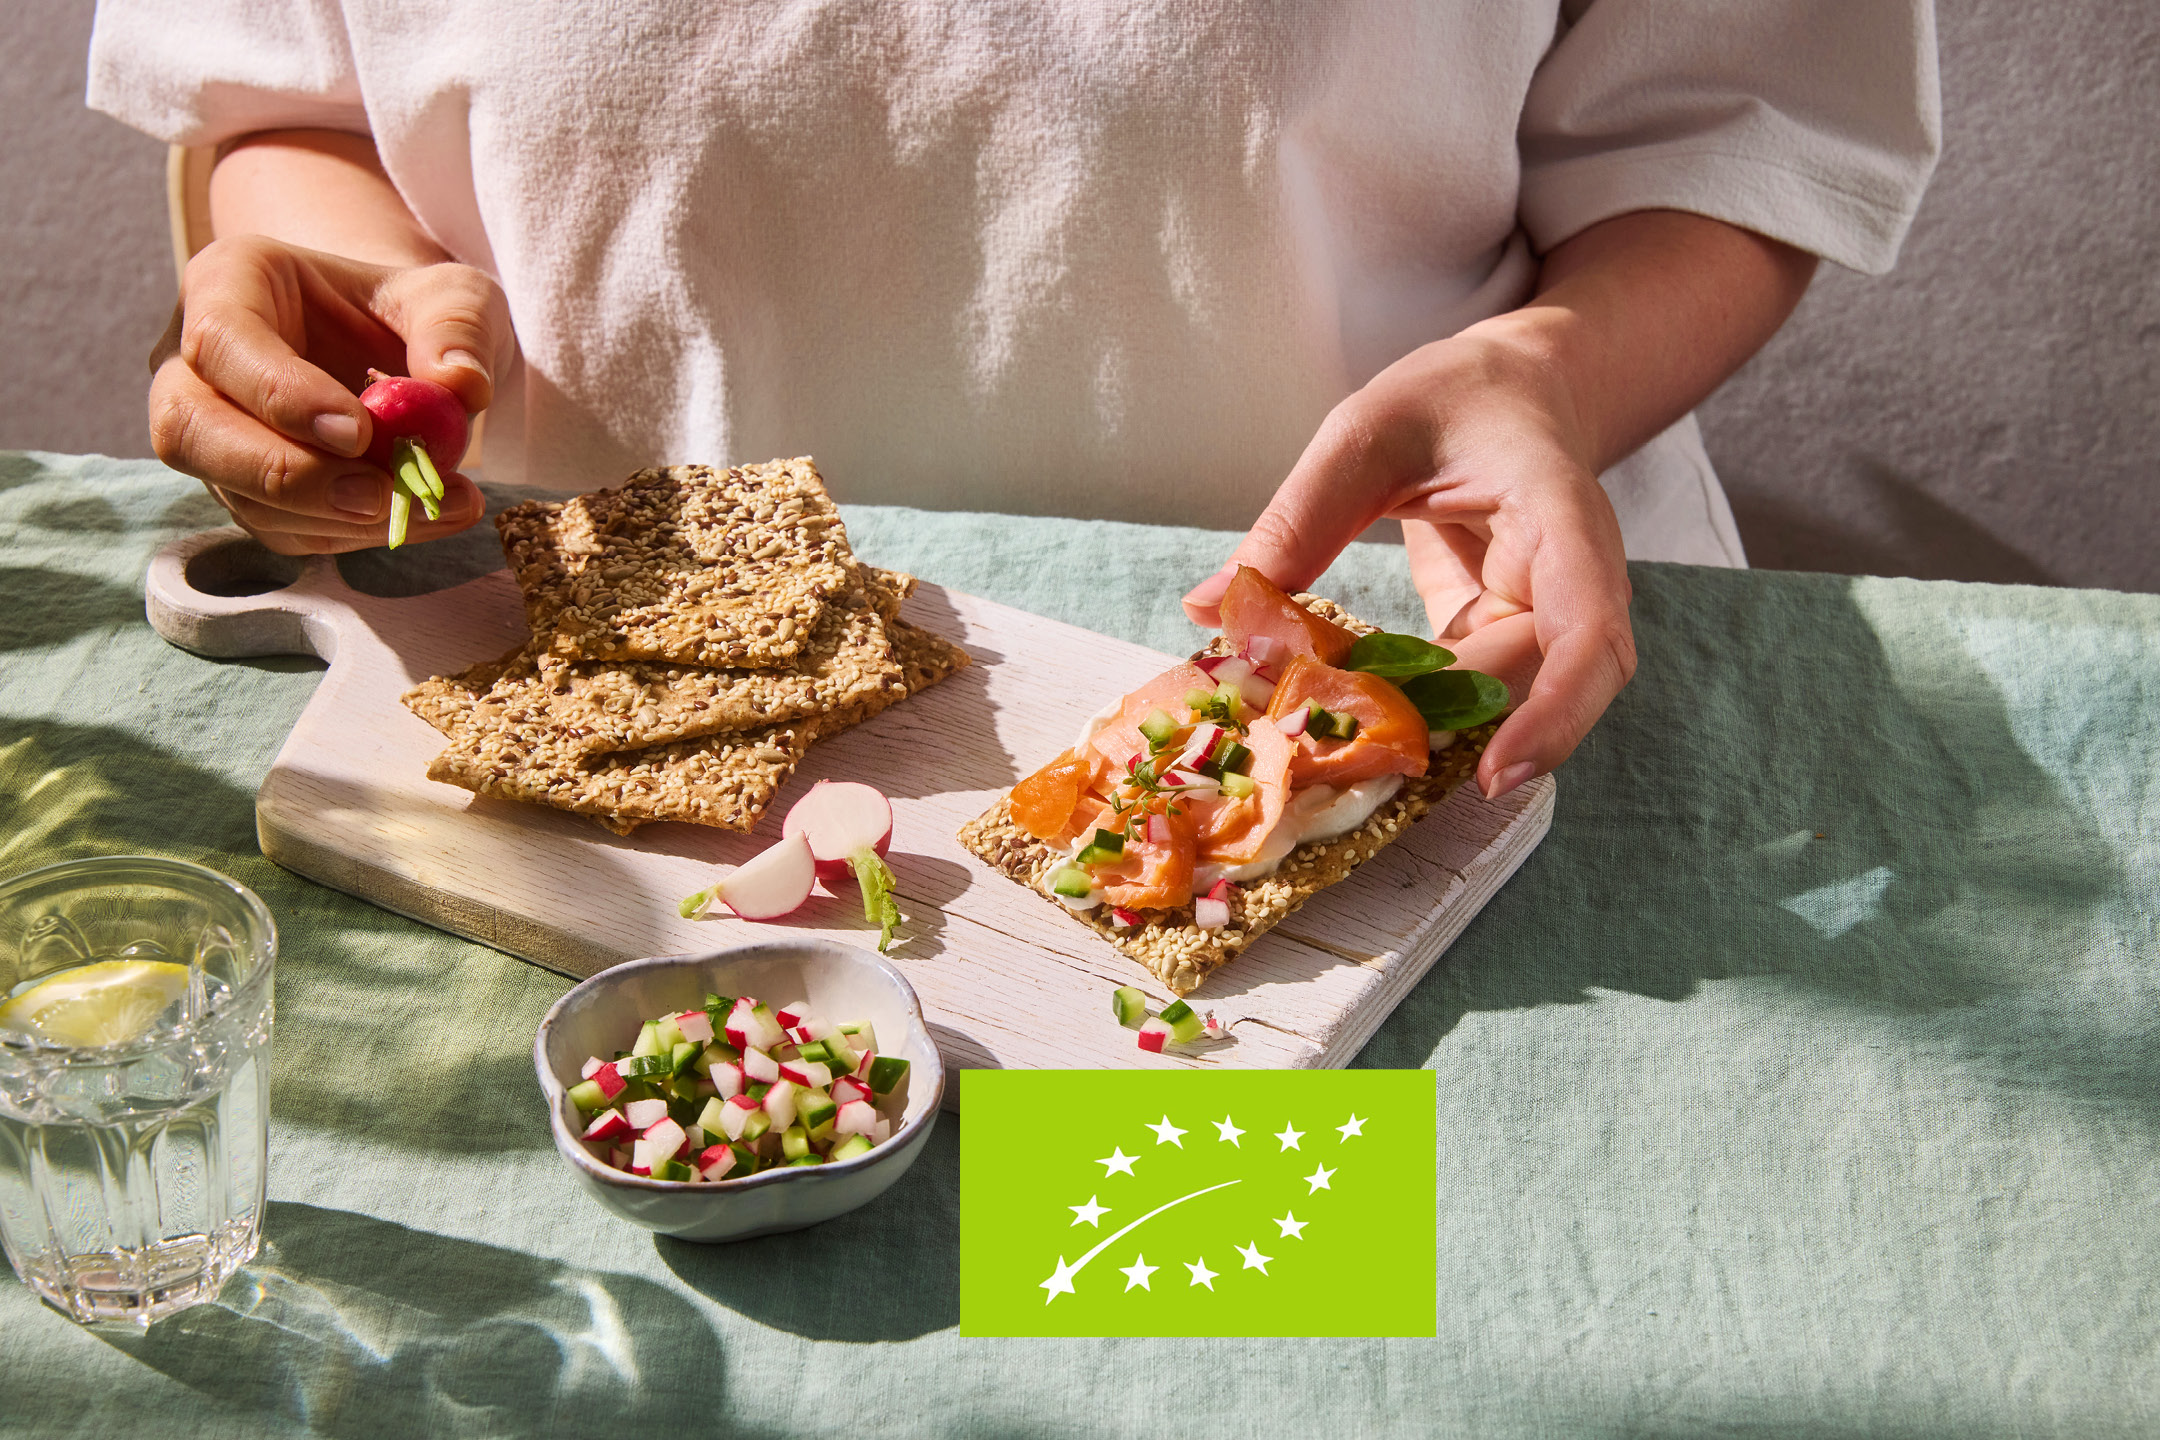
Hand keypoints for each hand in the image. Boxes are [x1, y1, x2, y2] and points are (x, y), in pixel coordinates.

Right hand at [149, 235, 510, 554]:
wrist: (404, 350)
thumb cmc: (414, 310)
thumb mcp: (452, 294)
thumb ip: (457, 324)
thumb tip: (460, 384)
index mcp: (229, 284)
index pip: (221, 341)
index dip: (282, 395)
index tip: (358, 434)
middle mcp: (196, 362)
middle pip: (191, 430)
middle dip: (289, 476)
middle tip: (380, 495)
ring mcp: (212, 433)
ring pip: (238, 494)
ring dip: (337, 518)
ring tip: (433, 505)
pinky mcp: (245, 491)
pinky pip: (282, 530)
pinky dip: (354, 535)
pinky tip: (421, 517)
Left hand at [1181, 324, 1634, 799]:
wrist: (1508, 392)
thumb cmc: (1451, 398)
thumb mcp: (1362, 436)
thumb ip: (1297, 522)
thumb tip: (1207, 609)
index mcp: (1561, 519)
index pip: (1589, 633)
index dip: (1555, 713)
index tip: (1494, 772)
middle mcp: (1571, 583)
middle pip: (1535, 687)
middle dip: (1448, 733)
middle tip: (1348, 764)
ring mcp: (1541, 619)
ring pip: (1496, 705)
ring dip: (1420, 733)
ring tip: (1333, 756)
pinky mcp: (1501, 639)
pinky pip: (1465, 696)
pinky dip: (1407, 716)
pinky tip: (1341, 731)